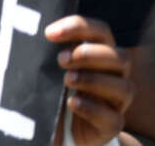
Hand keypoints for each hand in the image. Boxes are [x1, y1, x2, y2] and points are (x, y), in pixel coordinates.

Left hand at [46, 16, 133, 145]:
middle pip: (121, 57)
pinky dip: (93, 109)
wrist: (57, 127)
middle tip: (62, 59)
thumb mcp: (47, 67)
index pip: (101, 32)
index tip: (49, 33)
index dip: (79, 27)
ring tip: (67, 80)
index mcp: (99, 54)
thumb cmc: (52, 90)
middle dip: (90, 54)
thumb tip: (28, 30)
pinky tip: (72, 103)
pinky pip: (114, 119)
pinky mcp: (110, 126)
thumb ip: (46, 50)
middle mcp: (113, 76)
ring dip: (94, 80)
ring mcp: (115, 103)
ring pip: (125, 88)